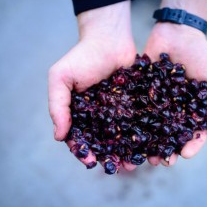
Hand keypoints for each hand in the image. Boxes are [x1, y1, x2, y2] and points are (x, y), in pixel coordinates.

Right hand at [48, 1, 137, 170]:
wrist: (110, 38)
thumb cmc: (82, 57)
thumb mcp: (61, 78)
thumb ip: (57, 106)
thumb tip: (59, 136)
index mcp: (80, 113)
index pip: (79, 137)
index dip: (83, 151)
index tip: (91, 161)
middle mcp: (99, 115)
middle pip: (103, 142)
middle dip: (110, 156)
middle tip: (119, 168)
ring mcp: (118, 111)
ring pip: (122, 136)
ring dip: (127, 151)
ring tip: (135, 163)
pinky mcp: (134, 104)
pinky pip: (138, 122)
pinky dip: (143, 135)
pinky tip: (149, 145)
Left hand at [144, 23, 206, 165]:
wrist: (178, 33)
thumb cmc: (203, 55)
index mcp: (194, 111)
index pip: (194, 134)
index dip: (191, 146)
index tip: (185, 155)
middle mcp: (175, 111)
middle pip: (171, 136)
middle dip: (167, 150)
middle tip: (161, 161)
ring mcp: (157, 103)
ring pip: (152, 128)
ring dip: (148, 144)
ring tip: (143, 156)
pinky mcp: (141, 94)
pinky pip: (137, 111)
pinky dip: (132, 124)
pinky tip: (128, 135)